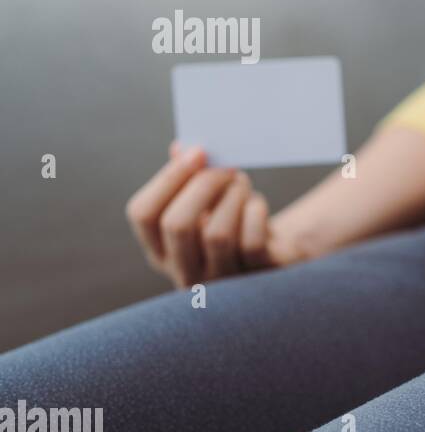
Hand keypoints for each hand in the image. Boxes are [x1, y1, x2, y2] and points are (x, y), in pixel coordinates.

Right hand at [125, 143, 306, 287]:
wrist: (274, 254)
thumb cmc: (232, 219)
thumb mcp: (206, 200)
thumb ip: (189, 175)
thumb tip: (182, 149)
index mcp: (160, 251)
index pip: (143, 214)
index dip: (168, 178)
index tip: (196, 152)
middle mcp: (184, 272)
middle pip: (177, 225)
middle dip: (204, 184)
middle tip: (226, 166)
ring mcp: (220, 282)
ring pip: (217, 235)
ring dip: (233, 197)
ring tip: (242, 184)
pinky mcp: (255, 279)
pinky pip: (252, 244)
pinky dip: (256, 214)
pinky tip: (257, 206)